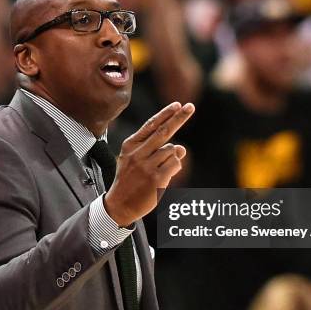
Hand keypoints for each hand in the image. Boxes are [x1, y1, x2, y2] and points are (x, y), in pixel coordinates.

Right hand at [104, 102, 194, 226]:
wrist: (119, 204)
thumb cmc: (129, 180)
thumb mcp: (133, 160)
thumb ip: (155, 150)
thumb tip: (181, 147)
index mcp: (130, 145)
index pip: (151, 125)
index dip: (165, 114)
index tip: (178, 105)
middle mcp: (137, 153)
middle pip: (164, 131)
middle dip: (179, 118)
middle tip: (191, 106)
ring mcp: (146, 166)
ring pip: (172, 150)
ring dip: (173, 157)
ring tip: (161, 169)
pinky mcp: (156, 178)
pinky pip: (175, 164)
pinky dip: (175, 167)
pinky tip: (164, 176)